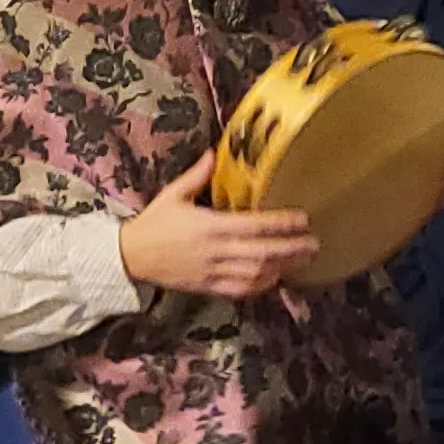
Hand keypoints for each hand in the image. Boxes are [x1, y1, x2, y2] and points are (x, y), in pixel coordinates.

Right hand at [118, 154, 317, 297]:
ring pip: (255, 274)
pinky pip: (240, 290)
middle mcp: (214, 251)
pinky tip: (277, 278)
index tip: (303, 219)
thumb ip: (197, 175)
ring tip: (304, 260)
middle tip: (315, 243)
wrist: (128, 258)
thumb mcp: (173, 195)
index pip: (253, 226)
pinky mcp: (207, 288)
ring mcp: (212, 272)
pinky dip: (261, 286)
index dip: (281, 224)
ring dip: (283, 268)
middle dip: (291, 249)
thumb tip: (214, 153)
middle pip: (262, 253)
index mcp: (209, 226)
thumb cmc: (153, 224)